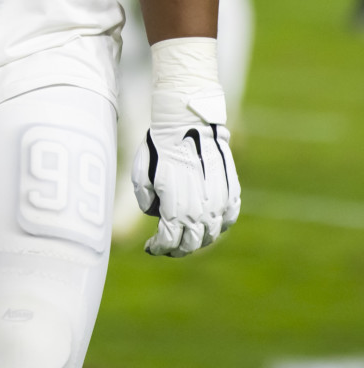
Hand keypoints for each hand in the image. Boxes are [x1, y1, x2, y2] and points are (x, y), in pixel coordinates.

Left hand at [132, 87, 240, 256]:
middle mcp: (200, 212)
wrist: (187, 123)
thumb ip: (145, 199)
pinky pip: (228, 218)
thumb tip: (153, 212)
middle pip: (192, 244)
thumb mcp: (141, 174)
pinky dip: (219, 224)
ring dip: (198, 238)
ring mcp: (219, 203)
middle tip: (169, 245)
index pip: (169, 242)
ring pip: (212, 234)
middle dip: (178, 248)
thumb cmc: (160, 147)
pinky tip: (209, 220)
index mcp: (175, 210)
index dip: (159, 248)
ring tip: (188, 233)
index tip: (151, 247)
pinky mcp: (232, 191)